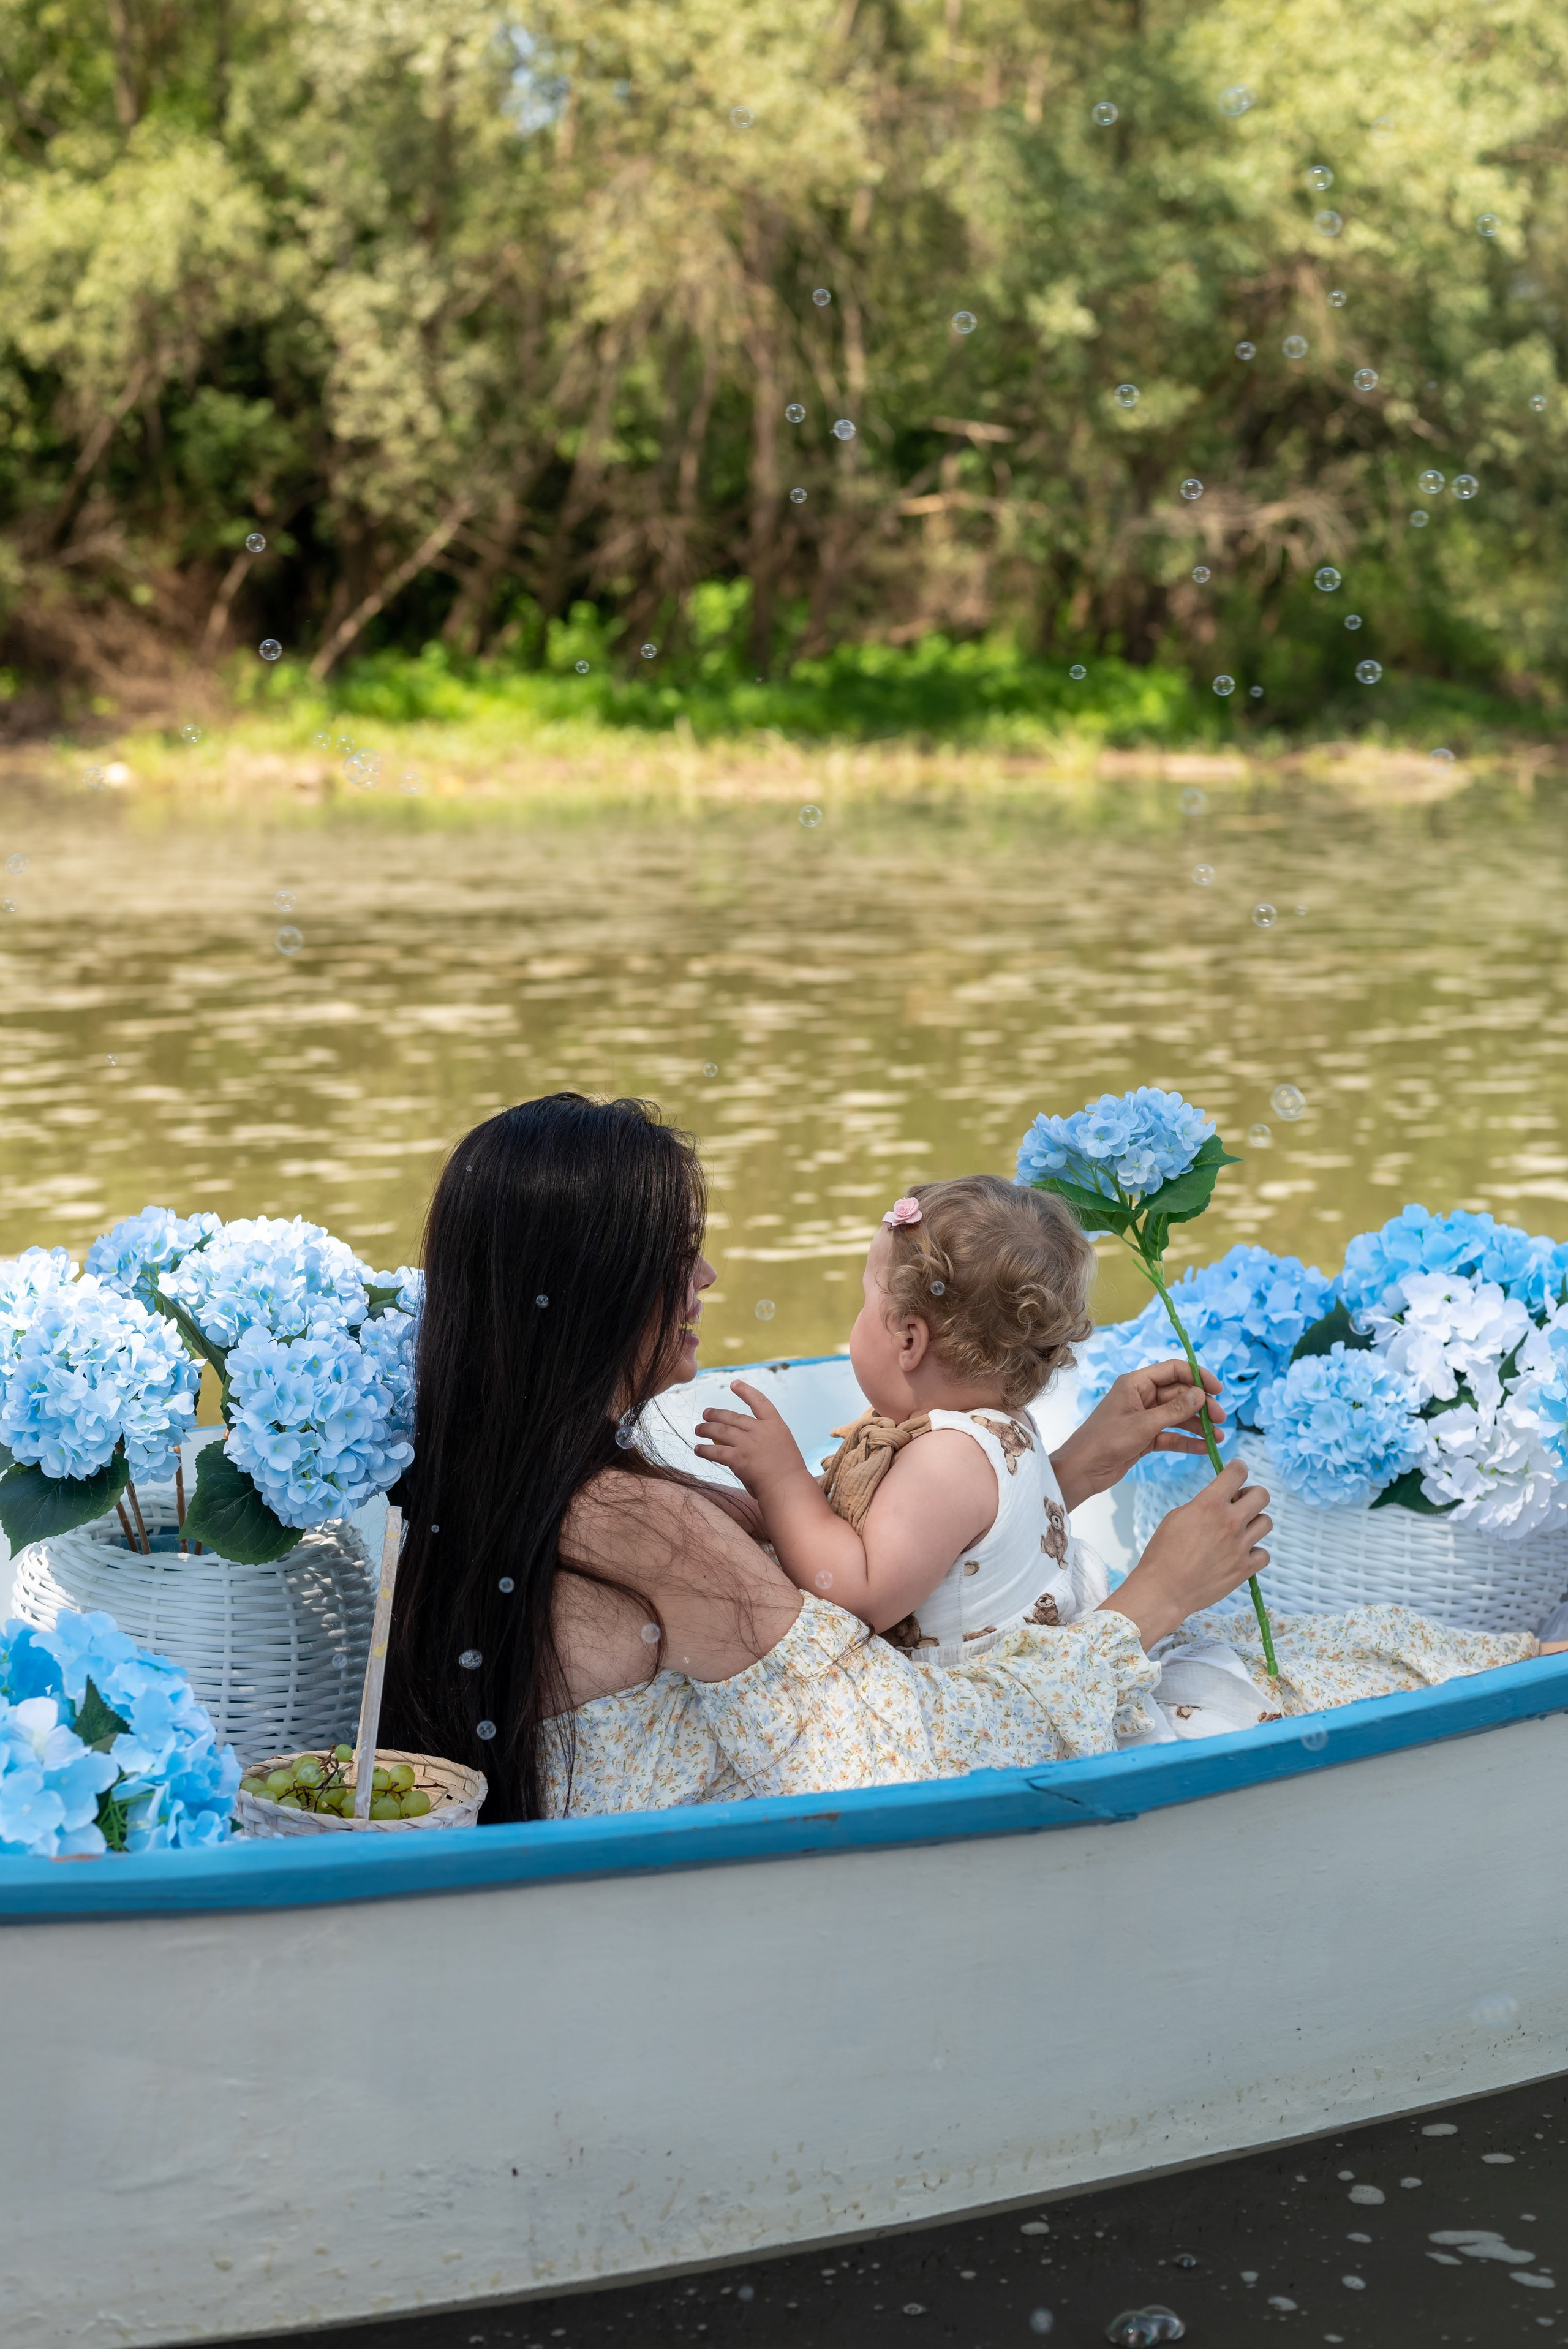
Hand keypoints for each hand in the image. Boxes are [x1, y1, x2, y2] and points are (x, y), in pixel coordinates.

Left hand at [694, 1381, 809, 1498]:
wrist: (788, 1488)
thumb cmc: (787, 1474)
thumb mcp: (781, 1447)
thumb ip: (763, 1440)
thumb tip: (738, 1441)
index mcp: (776, 1425)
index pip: (759, 1401)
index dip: (745, 1391)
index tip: (734, 1384)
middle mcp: (761, 1430)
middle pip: (733, 1417)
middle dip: (716, 1414)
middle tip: (706, 1413)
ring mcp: (750, 1443)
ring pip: (721, 1431)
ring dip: (706, 1429)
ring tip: (698, 1429)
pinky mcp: (739, 1458)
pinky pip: (716, 1452)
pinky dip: (705, 1450)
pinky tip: (698, 1449)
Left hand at [1052, 1357, 1224, 1507]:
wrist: (1082, 1470)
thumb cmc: (1106, 1441)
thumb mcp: (1143, 1424)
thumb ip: (1174, 1410)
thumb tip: (1200, 1394)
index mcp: (1136, 1383)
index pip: (1173, 1370)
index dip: (1197, 1377)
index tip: (1218, 1390)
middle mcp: (1141, 1397)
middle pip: (1179, 1394)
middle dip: (1201, 1405)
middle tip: (1221, 1419)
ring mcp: (1143, 1418)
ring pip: (1177, 1416)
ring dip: (1198, 1425)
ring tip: (1218, 1437)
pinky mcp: (1144, 1438)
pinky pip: (1171, 1435)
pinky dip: (1187, 1441)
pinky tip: (1204, 1448)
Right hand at [1099, 1456, 1270, 1650]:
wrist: (1164, 1589)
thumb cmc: (1162, 1552)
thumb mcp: (1177, 1517)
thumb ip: (1202, 1505)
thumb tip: (1219, 1501)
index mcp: (1209, 1504)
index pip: (1237, 1472)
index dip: (1238, 1468)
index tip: (1236, 1471)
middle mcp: (1229, 1522)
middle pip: (1262, 1495)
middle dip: (1251, 1494)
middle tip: (1239, 1504)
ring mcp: (1240, 1546)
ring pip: (1266, 1522)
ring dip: (1254, 1522)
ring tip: (1239, 1530)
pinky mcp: (1245, 1569)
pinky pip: (1264, 1553)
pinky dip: (1255, 1552)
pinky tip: (1240, 1554)